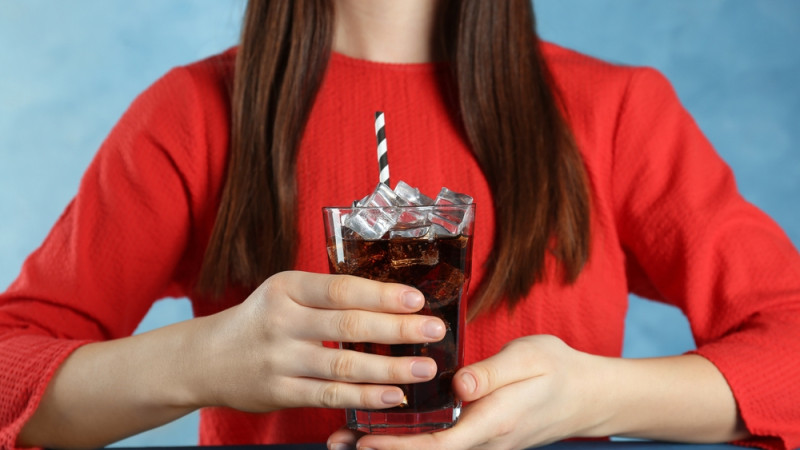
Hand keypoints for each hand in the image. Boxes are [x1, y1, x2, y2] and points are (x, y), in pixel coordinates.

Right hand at [187, 271, 445, 412]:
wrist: (205, 358)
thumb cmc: (260, 320)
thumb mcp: (284, 293)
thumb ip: (327, 296)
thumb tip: (391, 298)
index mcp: (286, 288)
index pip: (341, 289)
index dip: (382, 294)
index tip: (417, 298)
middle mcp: (282, 321)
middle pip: (349, 325)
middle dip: (398, 329)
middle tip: (435, 330)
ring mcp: (279, 359)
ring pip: (344, 365)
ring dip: (390, 369)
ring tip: (425, 368)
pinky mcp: (279, 392)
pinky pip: (329, 396)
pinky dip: (364, 397)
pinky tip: (393, 396)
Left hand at [328, 335, 608, 449]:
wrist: (586, 396)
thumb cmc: (557, 370)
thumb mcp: (529, 358)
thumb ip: (492, 373)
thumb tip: (459, 387)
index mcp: (495, 421)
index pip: (440, 444)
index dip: (400, 447)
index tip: (366, 441)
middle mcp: (486, 442)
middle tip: (338, 443)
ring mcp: (484, 445)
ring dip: (392, 449)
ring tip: (347, 440)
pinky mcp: (481, 439)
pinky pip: (441, 446)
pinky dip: (409, 442)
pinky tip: (383, 433)